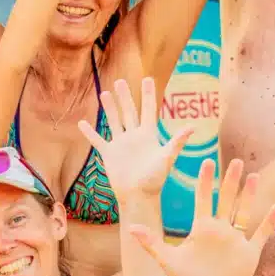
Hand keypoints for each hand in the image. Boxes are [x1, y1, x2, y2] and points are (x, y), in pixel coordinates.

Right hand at [85, 75, 193, 204]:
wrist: (138, 196)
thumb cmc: (155, 180)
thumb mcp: (167, 158)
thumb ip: (176, 141)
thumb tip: (192, 127)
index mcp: (149, 135)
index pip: (148, 109)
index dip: (148, 94)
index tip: (147, 79)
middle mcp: (134, 137)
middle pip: (129, 112)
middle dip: (125, 97)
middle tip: (120, 81)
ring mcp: (121, 144)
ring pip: (114, 121)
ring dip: (109, 108)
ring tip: (104, 94)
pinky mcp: (109, 154)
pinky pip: (97, 141)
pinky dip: (89, 133)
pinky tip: (82, 123)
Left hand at [127, 158, 274, 275]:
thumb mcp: (168, 261)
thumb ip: (152, 243)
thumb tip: (132, 229)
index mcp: (201, 228)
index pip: (202, 199)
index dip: (205, 181)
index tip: (206, 161)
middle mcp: (219, 230)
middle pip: (226, 200)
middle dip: (230, 181)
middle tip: (236, 160)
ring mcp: (235, 240)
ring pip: (244, 211)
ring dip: (249, 195)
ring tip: (254, 176)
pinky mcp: (249, 252)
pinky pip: (261, 233)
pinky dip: (269, 221)